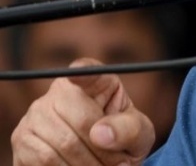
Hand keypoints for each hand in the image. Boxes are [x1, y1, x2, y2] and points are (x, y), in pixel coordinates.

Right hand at [12, 58, 154, 165]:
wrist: (102, 160)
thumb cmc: (123, 140)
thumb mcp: (139, 133)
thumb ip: (129, 128)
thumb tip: (100, 133)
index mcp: (95, 81)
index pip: (87, 72)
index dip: (84, 72)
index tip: (80, 72)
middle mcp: (60, 91)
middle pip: (81, 120)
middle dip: (103, 150)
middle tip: (121, 164)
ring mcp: (36, 114)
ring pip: (61, 144)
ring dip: (87, 164)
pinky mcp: (23, 139)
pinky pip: (43, 161)